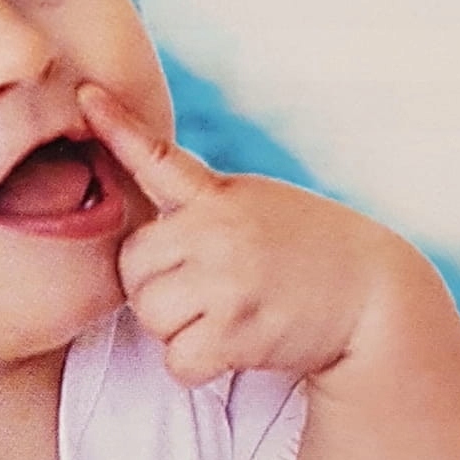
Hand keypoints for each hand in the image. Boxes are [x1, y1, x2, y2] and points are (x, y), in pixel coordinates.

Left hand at [81, 83, 408, 387]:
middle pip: (131, 268)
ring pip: (149, 316)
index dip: (118, 126)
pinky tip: (230, 346)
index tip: (85, 95)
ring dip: (176, 328)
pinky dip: (196, 364)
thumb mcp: (257, 206)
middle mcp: (218, 232)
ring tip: (222, 315)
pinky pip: (177, 360)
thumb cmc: (307, 253)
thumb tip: (141, 234)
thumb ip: (202, 207)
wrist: (374, 297)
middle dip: (155, 287)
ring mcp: (227, 280)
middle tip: (200, 291)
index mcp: (219, 196)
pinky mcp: (238, 331)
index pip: (157, 157)